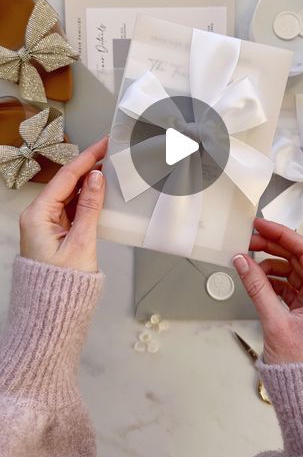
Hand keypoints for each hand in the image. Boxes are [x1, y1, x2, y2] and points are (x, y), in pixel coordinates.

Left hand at [19, 136, 107, 272]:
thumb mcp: (81, 242)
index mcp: (37, 215)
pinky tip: (100, 192)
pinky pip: (70, 208)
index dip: (87, 158)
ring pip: (69, 195)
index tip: (103, 144)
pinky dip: (85, 199)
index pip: (65, 178)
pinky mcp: (54, 232)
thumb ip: (90, 207)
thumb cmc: (62, 284)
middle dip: (88, 167)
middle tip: (110, 152)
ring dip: (88, 183)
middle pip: (65, 183)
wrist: (54, 313)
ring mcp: (45, 224)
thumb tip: (97, 178)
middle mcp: (37, 216)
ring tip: (109, 168)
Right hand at [233, 218, 302, 363]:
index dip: (282, 235)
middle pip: (299, 259)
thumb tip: (243, 262)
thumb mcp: (275, 322)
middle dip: (273, 247)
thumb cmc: (302, 368)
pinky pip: (288, 285)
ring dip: (270, 264)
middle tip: (250, 239)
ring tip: (249, 261)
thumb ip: (256, 287)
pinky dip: (271, 279)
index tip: (263, 225)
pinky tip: (256, 277)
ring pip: (292, 271)